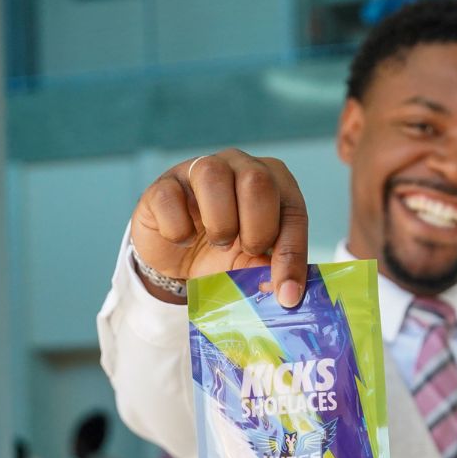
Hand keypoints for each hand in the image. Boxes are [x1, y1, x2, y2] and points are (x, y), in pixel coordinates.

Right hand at [130, 150, 308, 308]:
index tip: (286, 293)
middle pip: (257, 180)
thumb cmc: (225, 252)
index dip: (291, 254)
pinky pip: (171, 198)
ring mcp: (198, 168)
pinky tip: (184, 240)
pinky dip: (179, 230)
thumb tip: (285, 290)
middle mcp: (239, 165)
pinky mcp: (164, 184)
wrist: (180, 257)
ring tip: (218, 243)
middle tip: (246, 251)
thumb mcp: (253, 263)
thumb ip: (270, 269)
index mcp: (273, 181)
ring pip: (212, 174)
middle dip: (256, 229)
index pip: (292, 209)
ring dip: (220, 223)